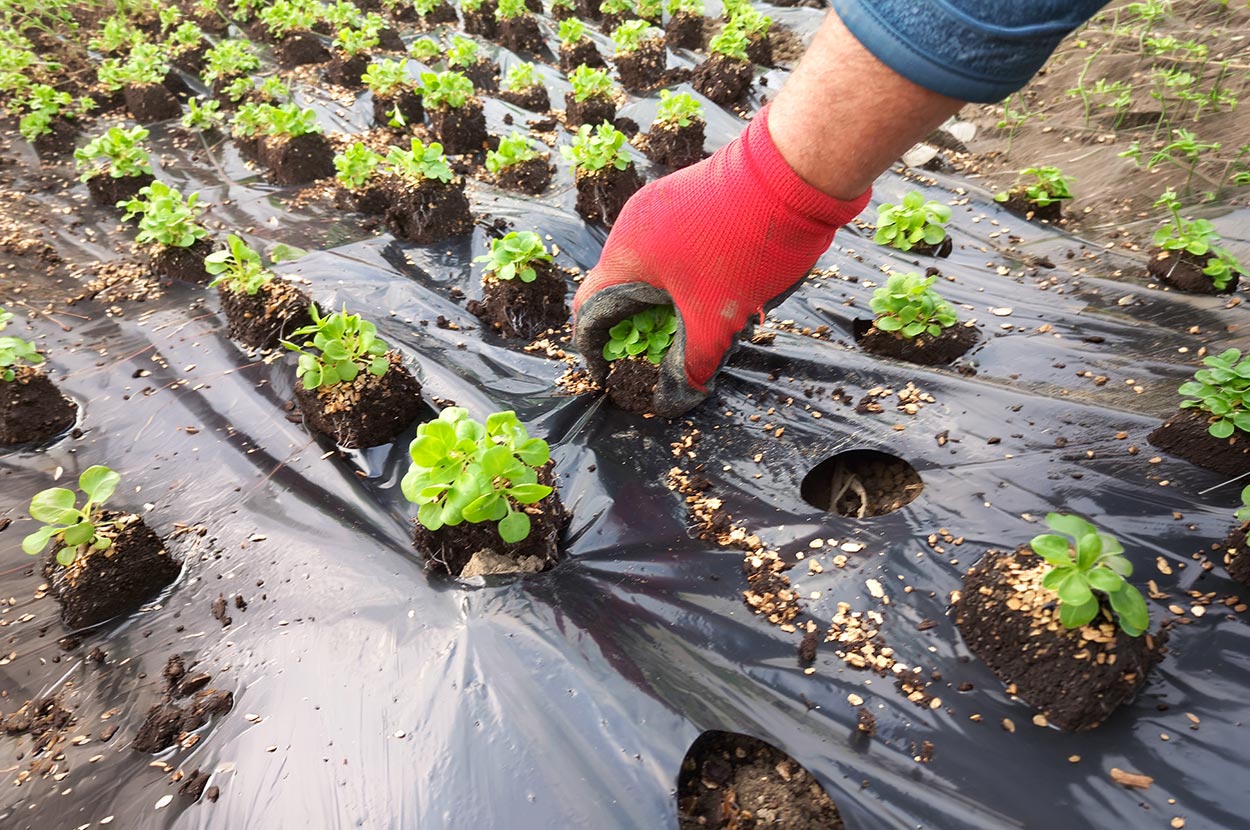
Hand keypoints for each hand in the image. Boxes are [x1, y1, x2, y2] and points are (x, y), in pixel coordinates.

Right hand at [573, 104, 869, 416]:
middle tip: (662, 360)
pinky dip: (683, 277)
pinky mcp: (689, 196)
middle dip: (638, 329)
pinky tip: (717, 292)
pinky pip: (672, 247)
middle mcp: (634, 224)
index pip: (587, 310)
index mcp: (626, 254)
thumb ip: (692, 363)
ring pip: (649, 268)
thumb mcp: (718, 319)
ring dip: (665, 303)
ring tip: (694, 330)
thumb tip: (677, 398)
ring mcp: (662, 204)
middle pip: (619, 289)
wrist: (794, 172)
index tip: (615, 376)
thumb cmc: (747, 246)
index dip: (596, 350)